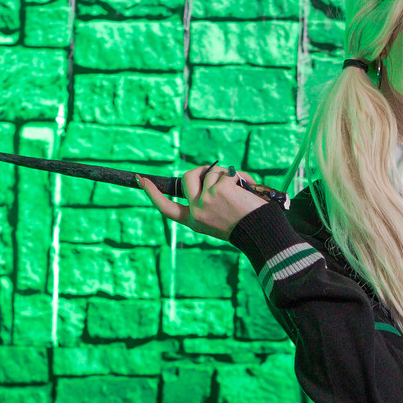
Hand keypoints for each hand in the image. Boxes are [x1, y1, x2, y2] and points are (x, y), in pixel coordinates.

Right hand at [137, 162, 272, 240]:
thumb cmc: (246, 225)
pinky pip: (225, 171)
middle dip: (201, 170)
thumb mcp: (219, 217)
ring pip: (208, 171)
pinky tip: (246, 189)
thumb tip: (205, 175)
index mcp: (194, 222)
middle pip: (187, 177)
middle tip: (218, 176)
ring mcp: (206, 200)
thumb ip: (207, 200)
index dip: (152, 193)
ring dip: (224, 173)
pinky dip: (239, 176)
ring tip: (239, 189)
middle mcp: (196, 211)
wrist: (262, 232)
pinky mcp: (218, 189)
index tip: (141, 179)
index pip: (166, 208)